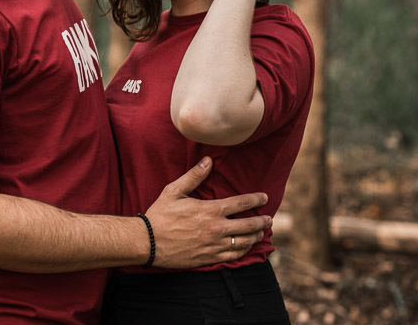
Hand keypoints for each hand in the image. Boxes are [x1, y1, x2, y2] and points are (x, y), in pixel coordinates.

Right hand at [143, 157, 271, 268]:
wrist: (148, 241)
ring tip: (261, 232)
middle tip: (269, 218)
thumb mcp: (174, 191)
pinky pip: (234, 256)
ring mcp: (215, 245)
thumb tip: (208, 161)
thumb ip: (193, 176)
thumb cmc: (159, 215)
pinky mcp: (210, 257)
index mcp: (210, 210)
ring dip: (256, 236)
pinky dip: (244, 251)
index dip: (256, 199)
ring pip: (244, 242)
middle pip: (249, 225)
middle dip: (262, 221)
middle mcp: (217, 228)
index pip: (241, 203)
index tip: (264, 197)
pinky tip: (247, 247)